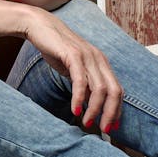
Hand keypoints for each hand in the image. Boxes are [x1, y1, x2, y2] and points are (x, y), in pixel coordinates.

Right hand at [22, 9, 123, 132]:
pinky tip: (75, 110)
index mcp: (102, 63)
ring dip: (95, 109)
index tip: (112, 127)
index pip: (117, 90)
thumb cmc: (56, 49)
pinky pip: (81, 81)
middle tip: (104, 130)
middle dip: (111, 113)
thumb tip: (89, 104)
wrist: (40, 26)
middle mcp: (99, 59)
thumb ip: (84, 84)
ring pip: (100, 88)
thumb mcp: (74, 69)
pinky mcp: (74, 55)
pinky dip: (79, 98)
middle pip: (114, 91)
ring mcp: (88, 56)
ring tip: (86, 123)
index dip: (117, 110)